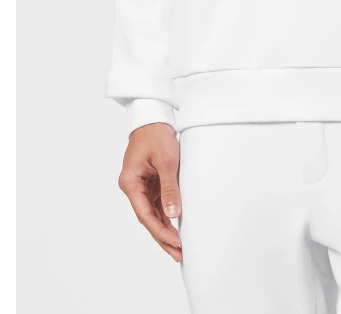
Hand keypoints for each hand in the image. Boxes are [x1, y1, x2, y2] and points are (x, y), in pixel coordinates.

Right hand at [118, 123, 182, 261]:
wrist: (153, 116)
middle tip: (178, 254)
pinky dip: (166, 215)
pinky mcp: (149, 181)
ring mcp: (140, 184)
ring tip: (179, 247)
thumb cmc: (157, 135)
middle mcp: (133, 186)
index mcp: (130, 183)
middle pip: (148, 218)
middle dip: (163, 237)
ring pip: (152, 212)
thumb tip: (173, 213)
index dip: (160, 231)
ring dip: (165, 228)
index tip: (175, 243)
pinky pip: (157, 202)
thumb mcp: (166, 161)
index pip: (145, 214)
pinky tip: (175, 227)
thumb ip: (169, 188)